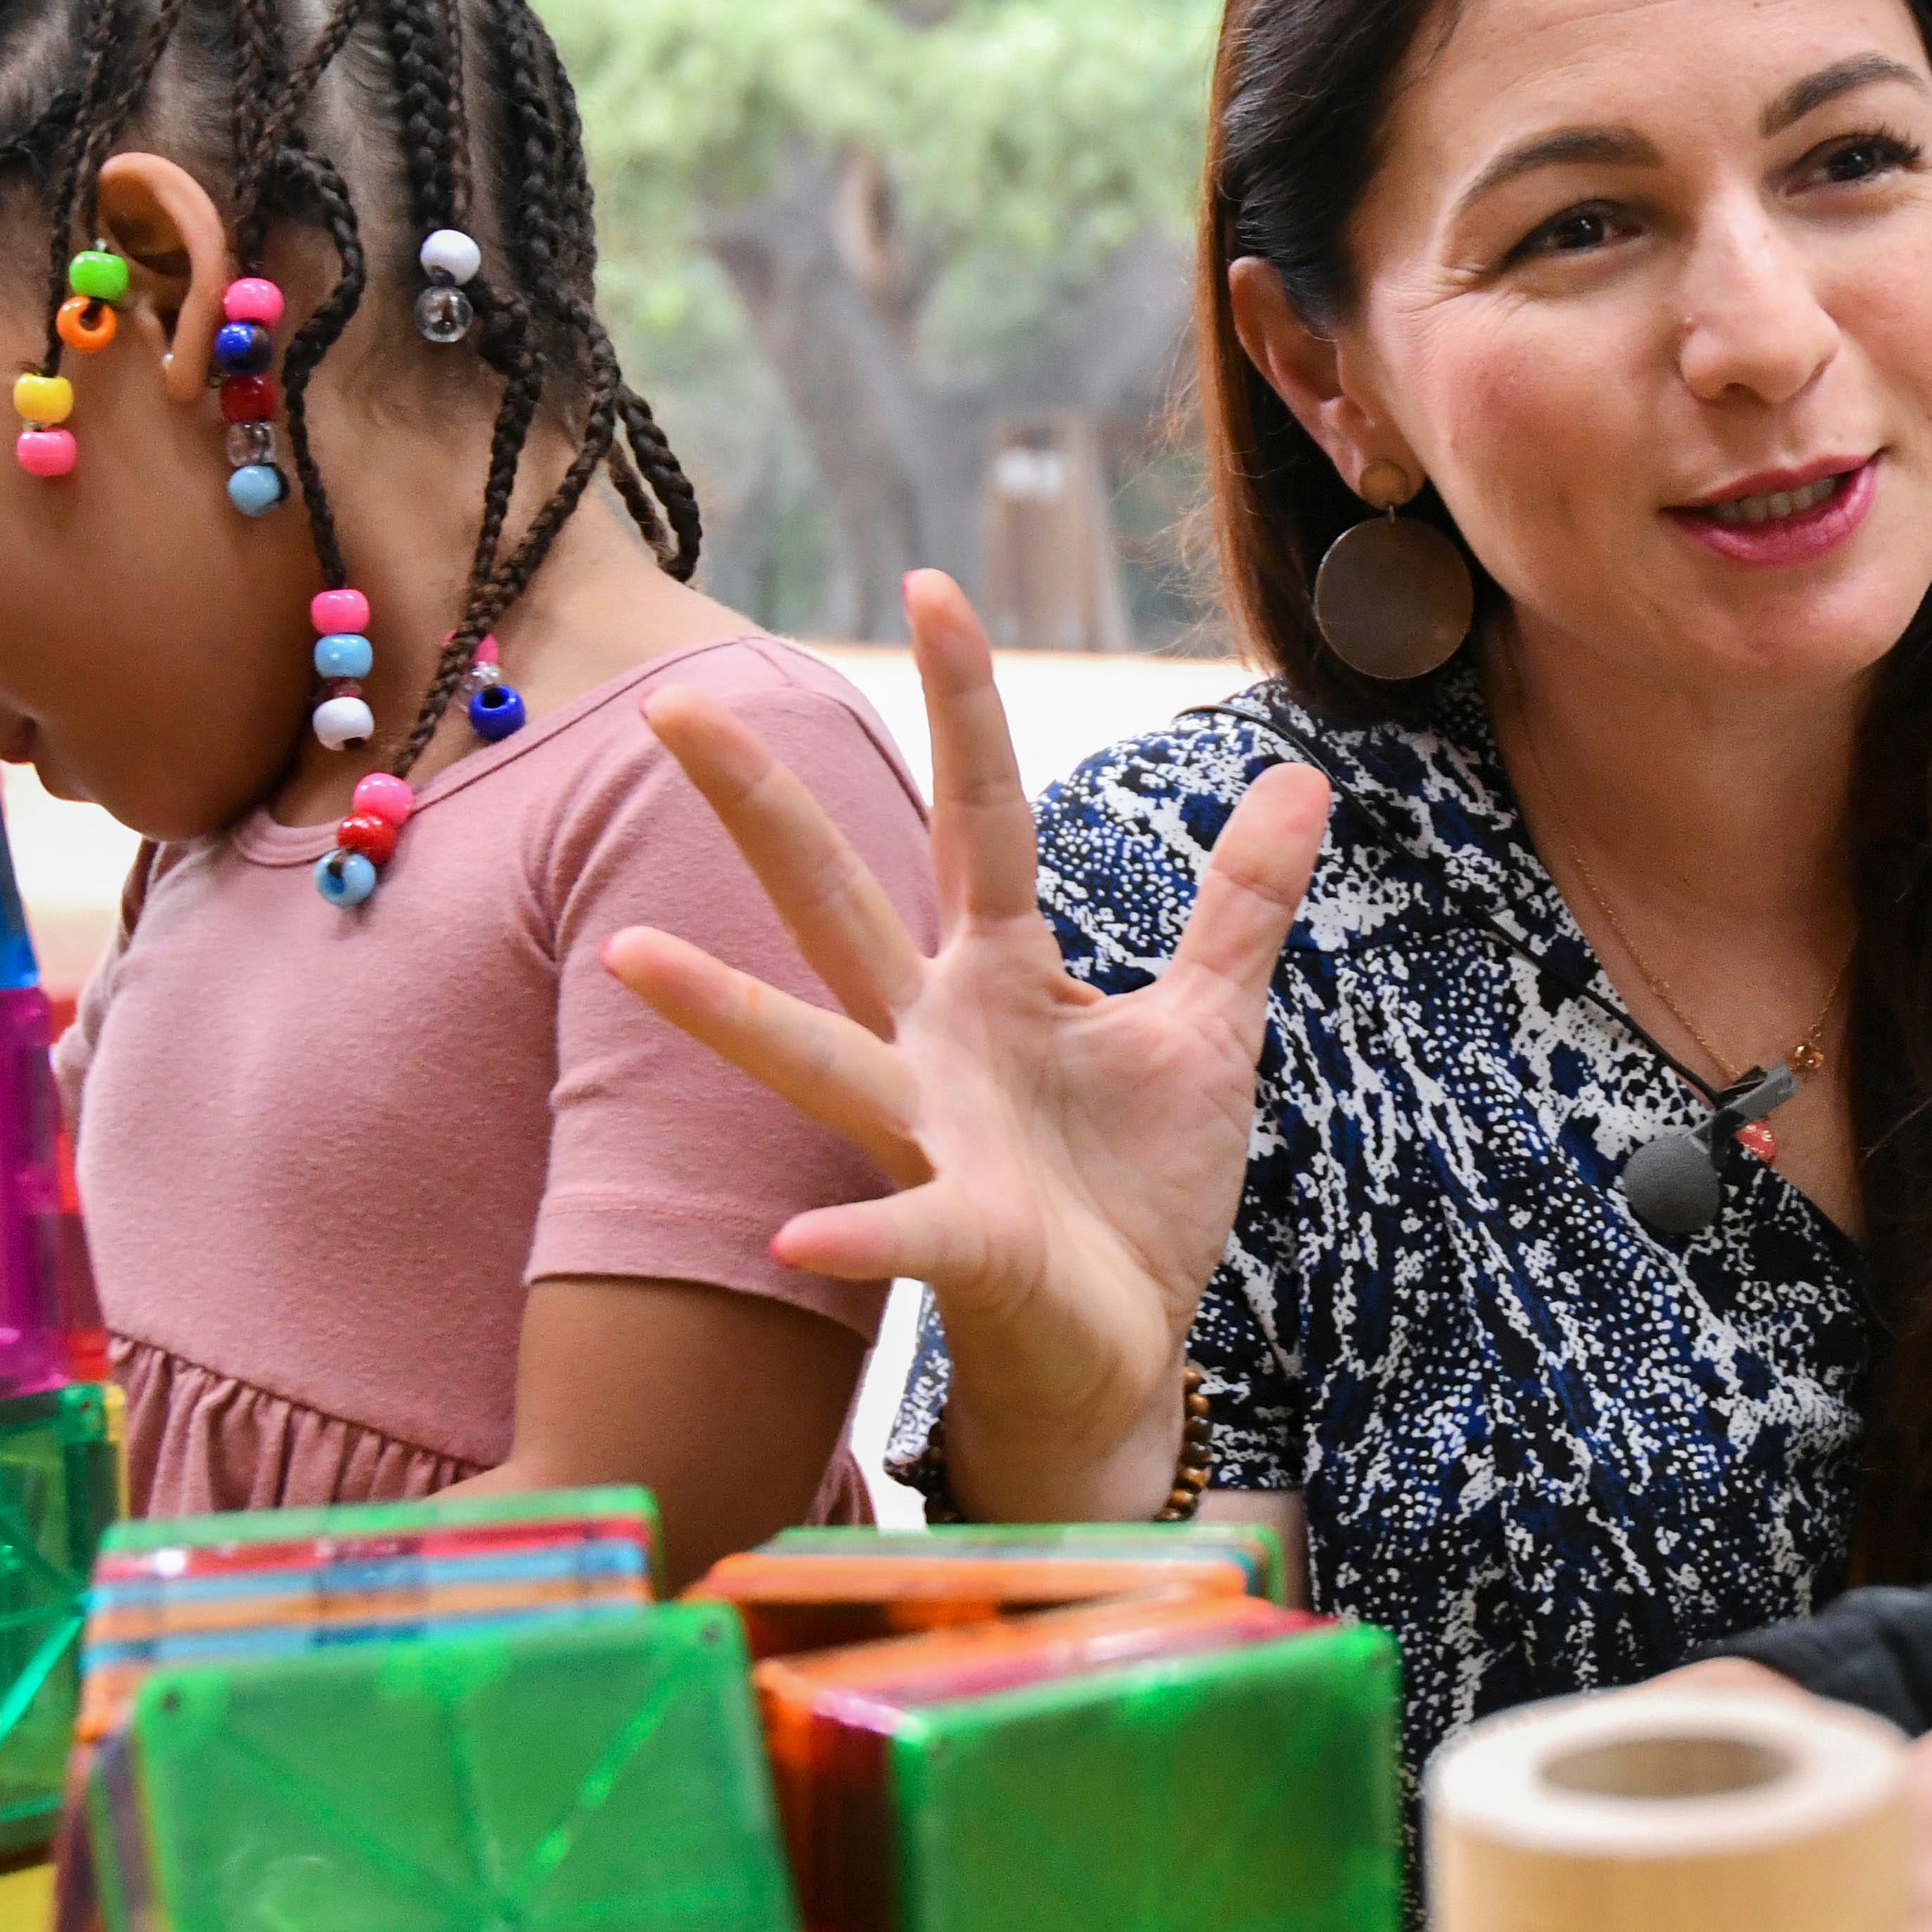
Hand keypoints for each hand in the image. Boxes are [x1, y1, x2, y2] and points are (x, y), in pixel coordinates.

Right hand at [603, 570, 1329, 1518]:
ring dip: (726, 1010)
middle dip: (762, 806)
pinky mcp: (960, 1240)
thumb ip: (1241, 906)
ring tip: (629, 952)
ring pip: (819, 1052)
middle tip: (675, 703)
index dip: (960, 701)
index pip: (977, 810)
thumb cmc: (1134, 1191)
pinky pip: (900, 1228)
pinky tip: (797, 1235)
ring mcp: (932, 1137)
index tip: (933, 581)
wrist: (1121, 1350)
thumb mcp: (1209, 1028)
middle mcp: (936, 1040)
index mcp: (998, 975)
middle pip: (840, 899)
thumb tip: (1301, 776)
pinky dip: (856, 1231)